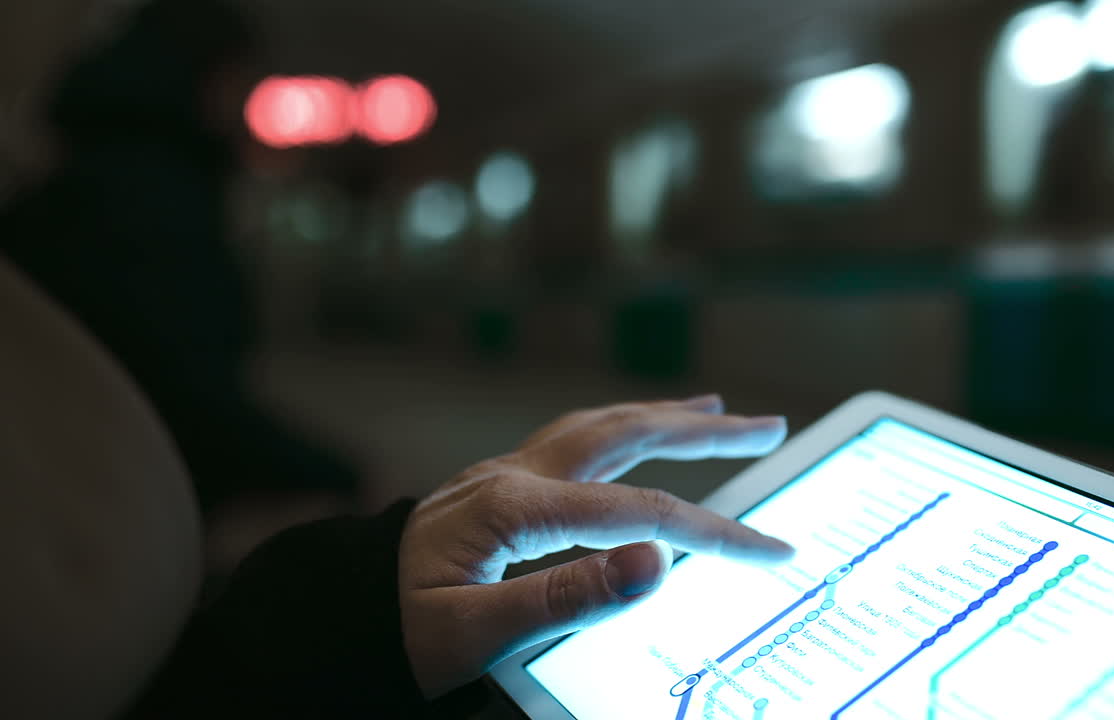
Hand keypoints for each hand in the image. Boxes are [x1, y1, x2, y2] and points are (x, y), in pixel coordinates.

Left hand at [399, 395, 794, 697]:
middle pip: (629, 435)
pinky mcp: (500, 484)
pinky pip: (576, 441)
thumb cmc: (396, 630)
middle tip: (770, 423)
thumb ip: (564, 598)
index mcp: (516, 508)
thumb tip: (656, 562)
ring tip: (716, 409)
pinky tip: (633, 435)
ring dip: (665, 415)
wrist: (334, 613)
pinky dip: (621, 428)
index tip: (772, 549)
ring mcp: (506, 473)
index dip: (716, 531)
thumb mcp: (472, 634)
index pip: (641, 513)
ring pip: (602, 426)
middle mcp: (516, 475)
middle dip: (705, 431)